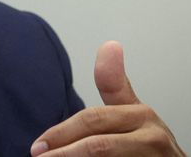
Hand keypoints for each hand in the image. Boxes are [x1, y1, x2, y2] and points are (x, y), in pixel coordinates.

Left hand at [30, 41, 185, 155]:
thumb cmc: (150, 143)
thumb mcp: (133, 111)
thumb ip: (114, 83)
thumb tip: (109, 45)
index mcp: (141, 114)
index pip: (93, 120)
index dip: (61, 133)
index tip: (37, 146)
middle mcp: (152, 137)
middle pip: (98, 145)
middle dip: (63, 153)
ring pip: (105, 156)